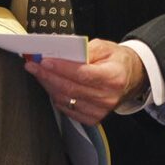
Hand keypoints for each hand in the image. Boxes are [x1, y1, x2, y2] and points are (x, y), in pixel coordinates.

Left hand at [24, 39, 148, 125]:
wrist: (132, 78)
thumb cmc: (118, 61)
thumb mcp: (107, 47)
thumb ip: (87, 49)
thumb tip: (64, 53)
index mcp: (114, 76)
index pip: (82, 74)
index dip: (61, 68)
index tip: (44, 61)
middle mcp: (108, 96)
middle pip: (70, 88)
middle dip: (48, 76)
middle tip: (33, 66)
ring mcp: (100, 110)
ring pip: (66, 99)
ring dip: (49, 86)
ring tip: (40, 74)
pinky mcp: (93, 118)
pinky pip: (68, 109)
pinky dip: (56, 97)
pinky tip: (52, 86)